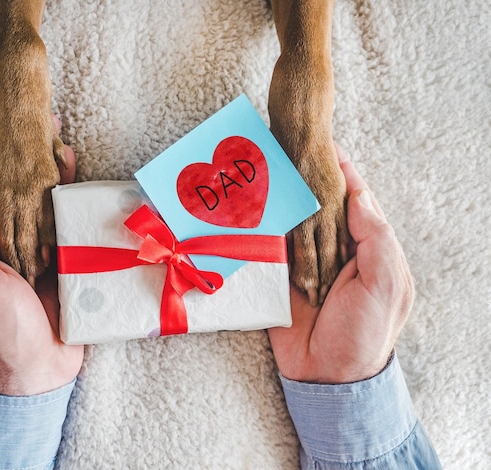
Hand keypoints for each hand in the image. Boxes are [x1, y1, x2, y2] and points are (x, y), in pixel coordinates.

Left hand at [0, 120, 82, 395]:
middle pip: (0, 192)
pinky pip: (58, 224)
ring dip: (44, 174)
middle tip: (29, 128)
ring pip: (32, 204)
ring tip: (58, 144)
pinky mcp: (54, 260)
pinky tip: (76, 180)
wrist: (38, 370)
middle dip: (13, 159)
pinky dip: (67, 201)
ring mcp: (24, 251)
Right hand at [268, 145, 414, 383]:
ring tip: (264, 168)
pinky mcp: (278, 276)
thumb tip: (357, 194)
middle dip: (307, 178)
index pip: (354, 200)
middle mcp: (334, 249)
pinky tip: (249, 205)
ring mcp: (304, 261)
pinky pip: (270, 245)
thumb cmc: (365, 330)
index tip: (326, 145)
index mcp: (365, 248)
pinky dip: (261, 225)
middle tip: (287, 147)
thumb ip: (375, 237)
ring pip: (293, 220)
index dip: (342, 173)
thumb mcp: (386, 284)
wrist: (329, 377)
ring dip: (281, 197)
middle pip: (320, 205)